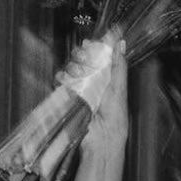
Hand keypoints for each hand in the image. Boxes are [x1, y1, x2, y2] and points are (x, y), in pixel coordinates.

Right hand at [73, 35, 128, 153]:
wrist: (102, 137)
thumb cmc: (115, 116)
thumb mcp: (119, 87)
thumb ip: (119, 65)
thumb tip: (120, 43)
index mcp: (105, 77)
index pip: (95, 55)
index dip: (92, 47)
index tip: (91, 43)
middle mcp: (91, 80)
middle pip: (80, 58)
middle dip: (81, 55)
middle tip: (85, 58)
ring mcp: (78, 88)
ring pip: (70, 67)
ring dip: (73, 66)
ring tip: (80, 74)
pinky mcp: (68, 96)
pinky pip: (60, 81)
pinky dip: (62, 78)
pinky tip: (67, 80)